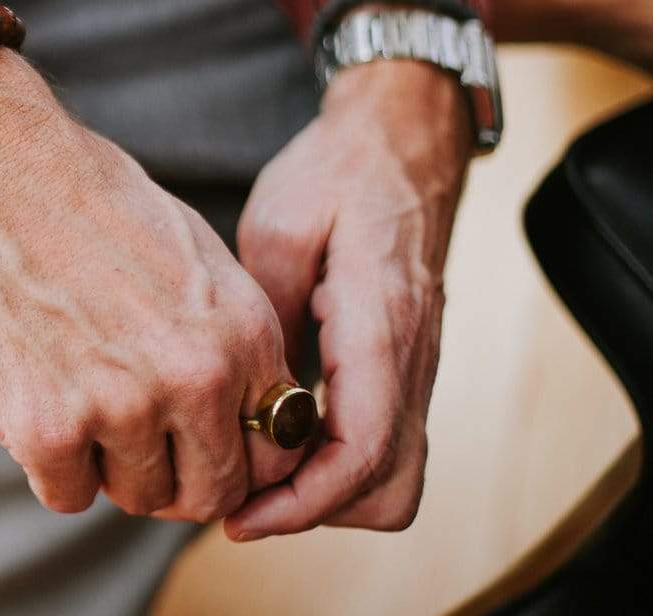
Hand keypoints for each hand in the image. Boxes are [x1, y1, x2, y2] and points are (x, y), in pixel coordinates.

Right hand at [0, 49, 304, 519]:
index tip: (197, 446)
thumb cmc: (84, 195)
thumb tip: (239, 407)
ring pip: (135, 496)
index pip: (273, 453)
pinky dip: (50, 464)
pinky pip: (66, 494)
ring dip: (107, 465)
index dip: (234, 458)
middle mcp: (196, 377)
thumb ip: (226, 337)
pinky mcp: (47, 427)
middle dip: (174, 477)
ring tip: (76, 400)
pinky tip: (34, 400)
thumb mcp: (193, 253)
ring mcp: (122, 407)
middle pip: (209, 493)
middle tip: (133, 444)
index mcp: (243, 332)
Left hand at [225, 58, 472, 539]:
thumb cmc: (337, 172)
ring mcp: (414, 365)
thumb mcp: (277, 230)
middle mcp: (410, 358)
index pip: (362, 451)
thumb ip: (266, 318)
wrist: (399, 137)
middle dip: (315, 511)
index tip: (242, 515)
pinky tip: (278, 437)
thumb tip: (246, 398)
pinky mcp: (402, 363)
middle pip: (389, 488)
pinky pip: (385, 440)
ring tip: (253, 471)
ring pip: (394, 475)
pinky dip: (338, 463)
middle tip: (239, 496)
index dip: (302, 503)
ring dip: (329, 493)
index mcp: (380, 325)